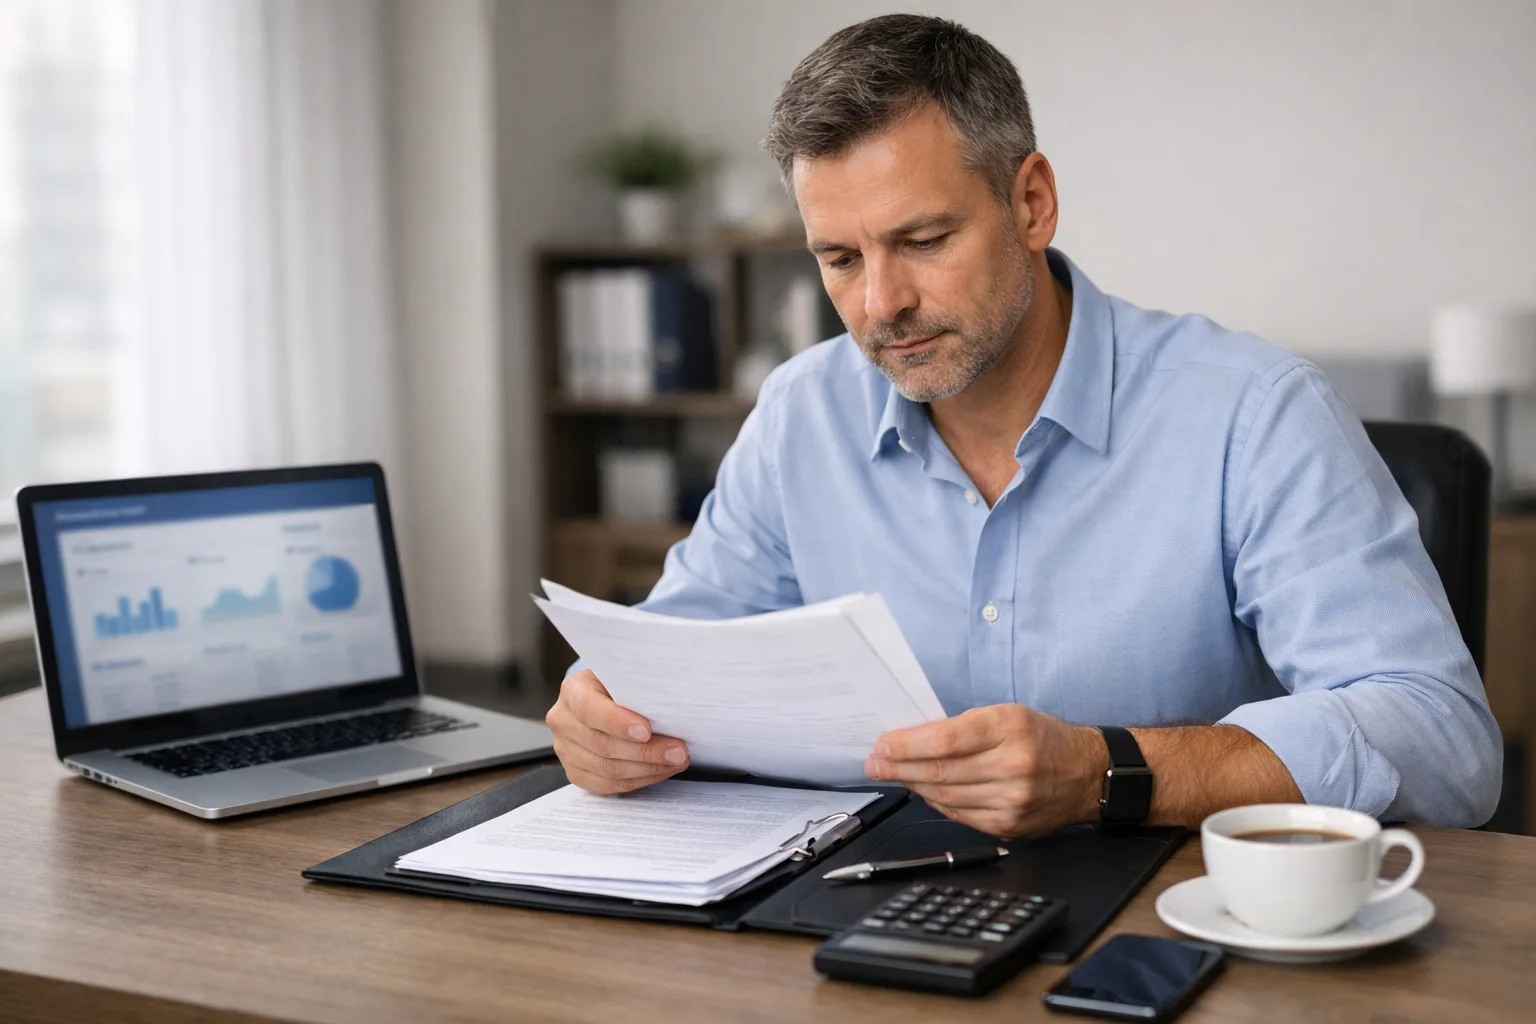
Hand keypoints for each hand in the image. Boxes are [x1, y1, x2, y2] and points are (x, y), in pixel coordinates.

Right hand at [545, 669, 689, 794]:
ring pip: (607, 769)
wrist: (603, 696)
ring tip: (676, 762)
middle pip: (602, 744)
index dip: (618, 722)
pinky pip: (607, 785)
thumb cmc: (620, 684)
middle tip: (678, 752)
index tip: (647, 731)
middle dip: (646, 751)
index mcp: (573, 689)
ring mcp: (565, 749)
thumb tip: (670, 707)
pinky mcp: (575, 771)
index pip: (589, 708)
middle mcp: (562, 720)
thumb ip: (638, 687)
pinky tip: (660, 771)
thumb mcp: (625, 675)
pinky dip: (638, 780)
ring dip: (648, 769)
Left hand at [864, 704, 1107, 837]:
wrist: (1088, 774)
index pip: (945, 740)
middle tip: (875, 763)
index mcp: (1010, 728)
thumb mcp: (1007, 715)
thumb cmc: (1043, 738)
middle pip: (940, 771)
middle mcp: (1012, 765)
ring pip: (945, 796)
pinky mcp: (1009, 826)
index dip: (906, 745)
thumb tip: (913, 740)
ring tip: (895, 775)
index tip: (882, 745)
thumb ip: (963, 727)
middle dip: (898, 767)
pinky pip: (959, 815)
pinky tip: (925, 791)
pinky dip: (937, 802)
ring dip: (913, 786)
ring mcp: (1012, 800)